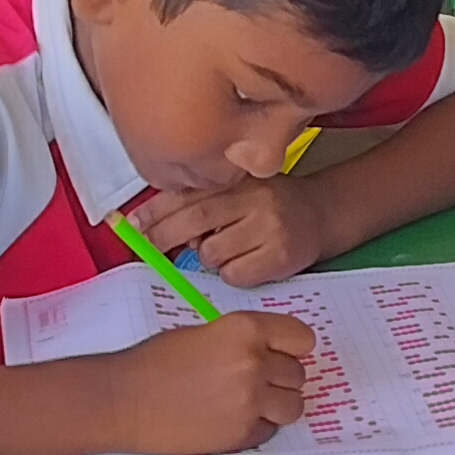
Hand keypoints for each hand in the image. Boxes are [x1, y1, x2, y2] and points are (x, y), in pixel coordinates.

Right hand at [110, 312, 315, 454]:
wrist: (125, 399)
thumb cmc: (154, 363)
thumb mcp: (204, 332)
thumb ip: (242, 338)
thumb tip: (270, 349)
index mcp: (244, 330)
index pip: (302, 337)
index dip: (293, 346)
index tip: (287, 352)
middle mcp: (253, 363)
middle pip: (298, 373)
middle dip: (281, 377)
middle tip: (257, 379)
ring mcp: (250, 401)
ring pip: (294, 406)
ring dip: (277, 404)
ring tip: (251, 401)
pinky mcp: (242, 434)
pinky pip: (270, 430)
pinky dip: (257, 426)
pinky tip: (232, 417)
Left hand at [139, 178, 339, 287]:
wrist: (322, 214)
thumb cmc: (271, 204)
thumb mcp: (239, 190)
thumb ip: (203, 202)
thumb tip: (158, 227)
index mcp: (238, 179)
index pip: (188, 193)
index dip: (155, 210)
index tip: (132, 223)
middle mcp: (254, 199)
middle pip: (194, 219)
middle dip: (164, 236)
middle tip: (150, 247)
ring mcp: (268, 227)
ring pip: (211, 253)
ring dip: (207, 257)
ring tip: (226, 249)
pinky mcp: (279, 256)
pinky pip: (235, 275)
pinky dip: (232, 274)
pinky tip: (245, 263)